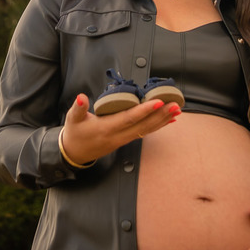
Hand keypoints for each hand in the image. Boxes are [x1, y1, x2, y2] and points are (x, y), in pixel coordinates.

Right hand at [59, 93, 179, 165]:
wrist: (75, 153)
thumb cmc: (75, 133)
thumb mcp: (73, 119)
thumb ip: (78, 107)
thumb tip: (81, 97)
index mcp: (106, 128)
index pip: (128, 119)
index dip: (143, 111)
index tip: (157, 102)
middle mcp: (118, 136)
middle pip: (142, 125)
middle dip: (160, 115)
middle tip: (175, 105)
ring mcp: (123, 140)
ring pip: (146, 130)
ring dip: (162, 120)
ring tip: (176, 111)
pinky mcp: (125, 140)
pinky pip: (144, 133)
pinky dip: (157, 126)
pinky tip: (168, 120)